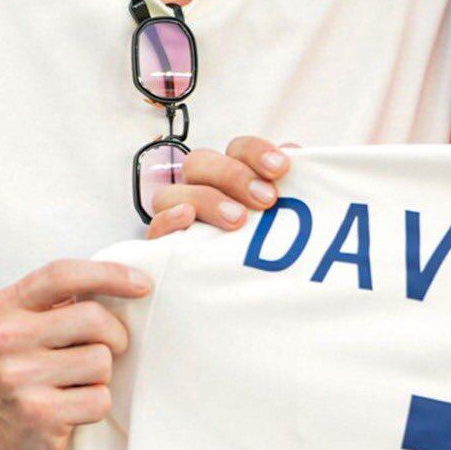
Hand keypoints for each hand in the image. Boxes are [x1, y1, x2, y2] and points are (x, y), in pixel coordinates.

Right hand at [0, 260, 150, 449]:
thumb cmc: (15, 376)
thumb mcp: (24, 328)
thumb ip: (61, 304)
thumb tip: (126, 285)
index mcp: (5, 308)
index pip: (63, 274)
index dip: (109, 274)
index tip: (142, 283)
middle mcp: (7, 339)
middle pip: (93, 317)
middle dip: (113, 335)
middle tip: (103, 350)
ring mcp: (19, 378)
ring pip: (102, 360)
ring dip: (101, 376)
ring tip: (74, 384)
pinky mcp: (38, 415)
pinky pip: (99, 399)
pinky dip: (95, 406)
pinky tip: (71, 409)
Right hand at [145, 137, 293, 238]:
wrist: (245, 300)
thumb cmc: (268, 247)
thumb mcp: (285, 217)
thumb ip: (290, 186)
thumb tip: (296, 154)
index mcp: (232, 175)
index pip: (238, 148)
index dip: (257, 151)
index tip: (282, 168)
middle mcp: (201, 189)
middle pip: (200, 162)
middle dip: (234, 175)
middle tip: (266, 199)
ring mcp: (178, 216)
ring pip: (173, 191)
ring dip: (206, 199)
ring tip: (238, 220)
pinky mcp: (163, 248)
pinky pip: (154, 227)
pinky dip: (169, 219)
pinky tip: (188, 218)